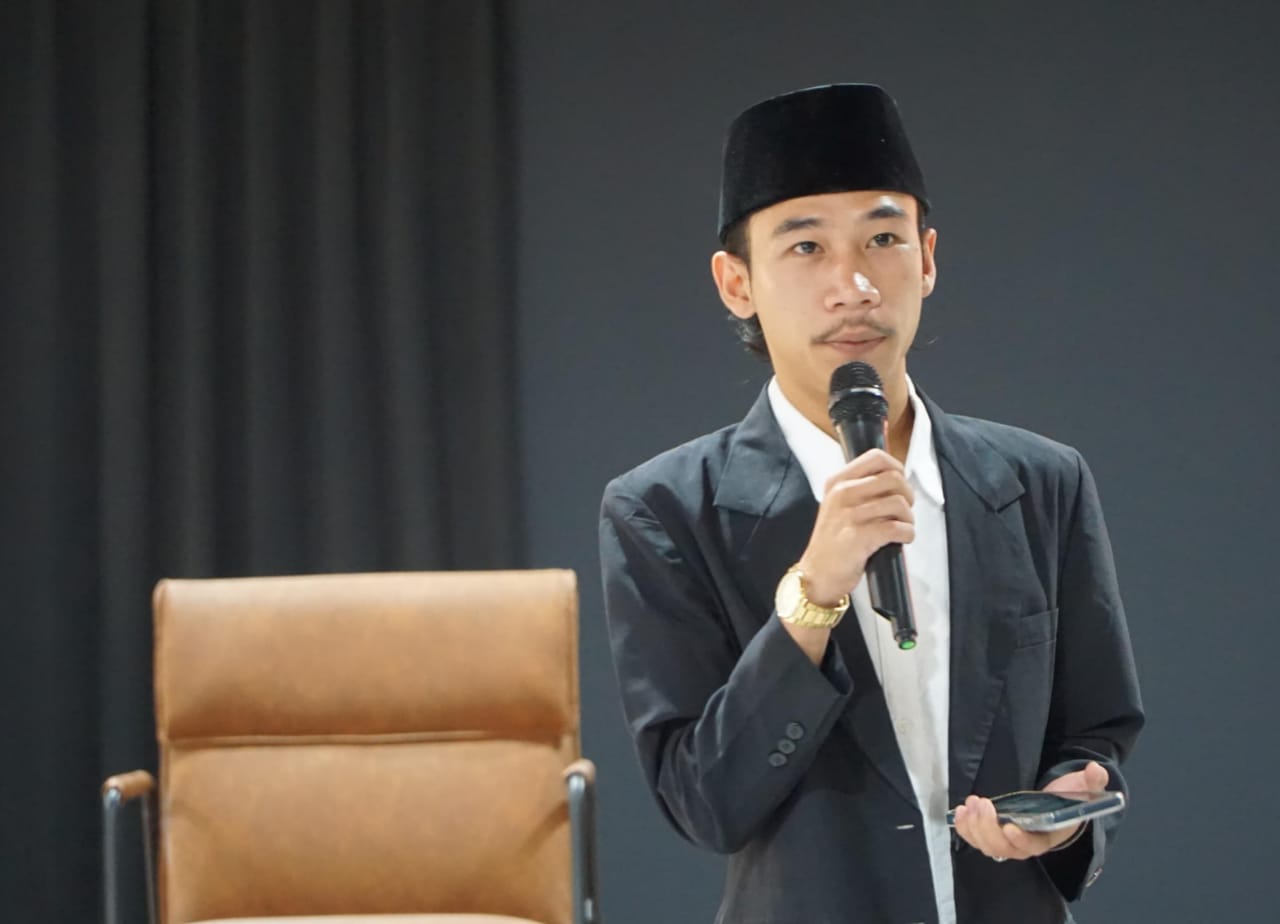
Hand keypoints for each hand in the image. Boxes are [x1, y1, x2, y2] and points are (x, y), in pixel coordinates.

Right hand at [797, 448, 914, 605]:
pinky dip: (907, 534)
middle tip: (903, 510)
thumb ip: (860, 489)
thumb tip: (895, 479)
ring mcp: (849, 515)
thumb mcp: (837, 506)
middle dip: (908, 495)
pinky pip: (897, 528)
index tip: (900, 483)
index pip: (876, 457)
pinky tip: (902, 539)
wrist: (817, 575)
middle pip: (893, 478)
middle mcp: (842, 494)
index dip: (896, 467)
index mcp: (837, 482)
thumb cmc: (832, 542)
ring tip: (902, 527)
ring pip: (899, 503)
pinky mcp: (859, 537)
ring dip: (908, 518)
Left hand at [951, 761, 1108, 861]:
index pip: (1033, 846)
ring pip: (987, 845)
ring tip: (969, 804)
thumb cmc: (1069, 799)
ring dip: (974, 827)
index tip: (1009, 826)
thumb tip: (1096, 771)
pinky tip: (959, 812)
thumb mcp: (1083, 788)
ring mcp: (1008, 840)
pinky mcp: (993, 833)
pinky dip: (965, 829)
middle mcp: (1026, 843)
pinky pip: (976, 839)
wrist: (1056, 804)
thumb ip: (1091, 782)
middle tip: (982, 804)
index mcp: (1047, 836)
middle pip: (1003, 848)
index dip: (1020, 840)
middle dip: (988, 828)